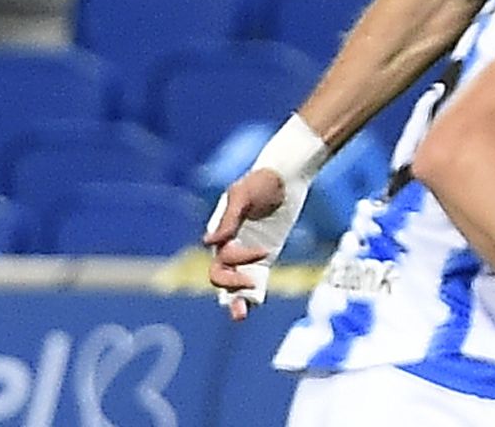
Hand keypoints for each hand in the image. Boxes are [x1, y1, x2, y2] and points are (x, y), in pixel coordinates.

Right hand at [203, 167, 303, 320]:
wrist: (285, 176)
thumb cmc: (261, 181)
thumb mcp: (243, 196)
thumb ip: (229, 220)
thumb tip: (208, 243)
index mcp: (220, 233)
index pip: (221, 260)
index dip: (239, 261)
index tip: (264, 250)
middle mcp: (230, 246)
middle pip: (221, 278)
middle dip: (228, 294)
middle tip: (239, 311)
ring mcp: (247, 252)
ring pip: (235, 283)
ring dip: (236, 300)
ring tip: (240, 317)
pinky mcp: (264, 255)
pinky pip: (256, 278)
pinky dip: (255, 292)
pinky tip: (257, 303)